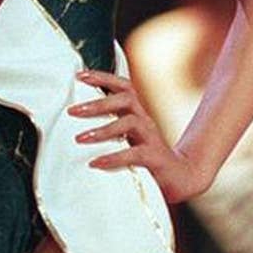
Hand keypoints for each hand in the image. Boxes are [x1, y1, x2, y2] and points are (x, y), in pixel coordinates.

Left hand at [69, 69, 209, 203]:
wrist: (180, 178)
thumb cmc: (145, 157)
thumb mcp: (126, 138)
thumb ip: (107, 127)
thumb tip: (73, 124)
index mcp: (136, 113)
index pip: (123, 86)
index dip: (103, 77)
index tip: (79, 75)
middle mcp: (145, 120)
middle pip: (125, 99)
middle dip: (97, 103)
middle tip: (72, 111)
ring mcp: (151, 138)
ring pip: (130, 123)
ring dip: (103, 130)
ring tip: (80, 138)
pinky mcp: (155, 158)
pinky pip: (135, 154)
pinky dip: (113, 157)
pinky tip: (95, 162)